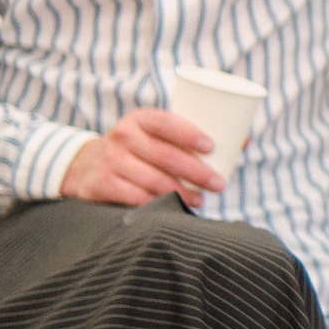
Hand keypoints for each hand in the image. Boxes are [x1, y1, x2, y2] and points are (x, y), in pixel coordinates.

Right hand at [60, 108, 224, 207]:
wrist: (85, 165)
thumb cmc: (139, 148)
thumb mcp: (155, 133)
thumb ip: (191, 135)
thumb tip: (243, 141)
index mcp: (140, 118)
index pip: (166, 122)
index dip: (189, 134)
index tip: (212, 147)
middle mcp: (123, 136)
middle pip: (165, 156)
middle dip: (197, 172)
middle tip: (219, 183)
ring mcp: (111, 161)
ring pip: (153, 180)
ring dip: (182, 193)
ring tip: (202, 199)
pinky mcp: (102, 184)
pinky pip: (136, 198)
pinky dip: (157, 205)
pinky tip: (172, 209)